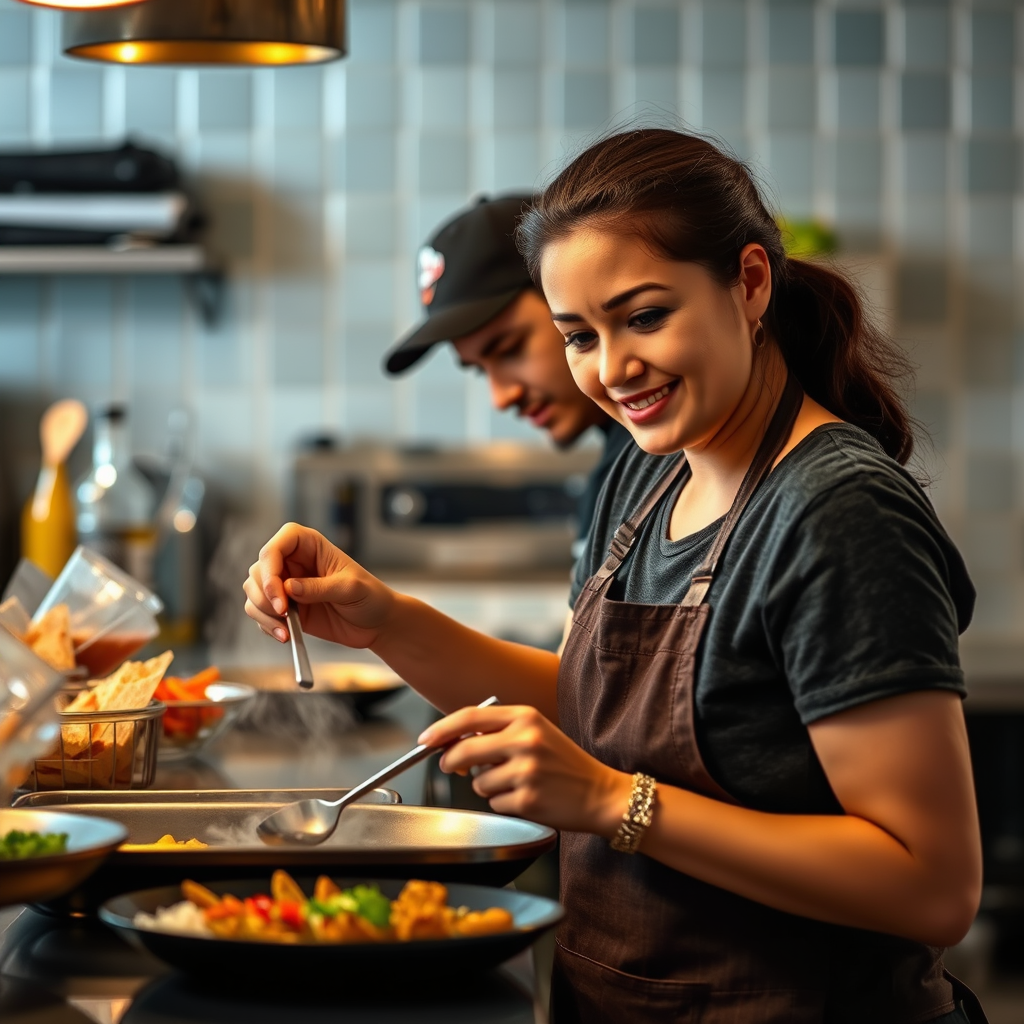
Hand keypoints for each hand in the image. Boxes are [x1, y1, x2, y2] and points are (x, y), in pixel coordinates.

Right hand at [242, 523, 395, 648]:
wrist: (376, 623)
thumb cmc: (370, 596)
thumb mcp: (351, 589)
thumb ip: (320, 587)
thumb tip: (289, 588)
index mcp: (310, 545)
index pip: (277, 545)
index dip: (270, 567)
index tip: (279, 593)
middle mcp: (293, 562)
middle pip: (258, 570)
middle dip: (265, 594)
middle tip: (284, 613)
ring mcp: (286, 585)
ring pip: (254, 592)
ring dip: (262, 612)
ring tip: (285, 630)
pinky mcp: (285, 608)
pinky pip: (260, 613)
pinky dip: (266, 625)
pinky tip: (285, 635)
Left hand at [420, 704, 630, 835]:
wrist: (601, 793)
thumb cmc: (564, 763)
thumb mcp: (536, 733)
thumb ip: (498, 732)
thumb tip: (452, 741)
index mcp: (526, 717)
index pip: (470, 717)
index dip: (442, 729)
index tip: (425, 739)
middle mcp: (525, 740)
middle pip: (464, 751)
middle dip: (449, 761)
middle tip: (449, 766)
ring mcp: (526, 771)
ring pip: (477, 782)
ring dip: (487, 786)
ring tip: (517, 783)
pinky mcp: (527, 800)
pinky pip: (493, 803)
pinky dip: (503, 804)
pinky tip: (527, 798)